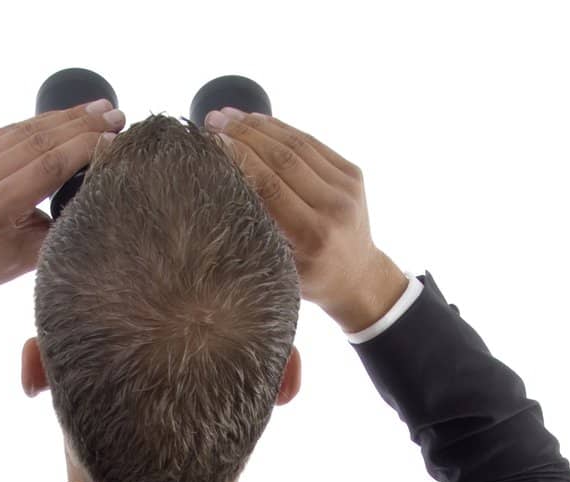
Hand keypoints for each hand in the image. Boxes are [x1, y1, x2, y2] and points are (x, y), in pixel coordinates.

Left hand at [0, 101, 125, 299]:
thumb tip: (102, 181)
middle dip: (82, 124)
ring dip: (66, 117)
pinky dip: (43, 123)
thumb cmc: (0, 262)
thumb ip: (66, 219)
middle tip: (115, 114)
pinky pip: (12, 129)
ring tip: (99, 108)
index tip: (114, 136)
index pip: (49, 165)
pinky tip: (68, 116)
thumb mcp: (38, 251)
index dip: (85, 146)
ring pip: (27, 128)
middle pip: (39, 139)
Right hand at [204, 110, 406, 324]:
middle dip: (244, 135)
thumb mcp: (279, 267)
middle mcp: (333, 208)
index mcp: (313, 236)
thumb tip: (218, 189)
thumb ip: (257, 232)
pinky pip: (311, 143)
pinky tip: (257, 120)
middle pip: (282, 159)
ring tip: (228, 115)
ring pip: (297, 144)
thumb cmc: (310, 278)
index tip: (211, 142)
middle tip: (213, 121)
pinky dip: (282, 129)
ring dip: (259, 125)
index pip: (270, 185)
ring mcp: (347, 188)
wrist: (358, 277)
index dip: (240, 158)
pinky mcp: (352, 173)